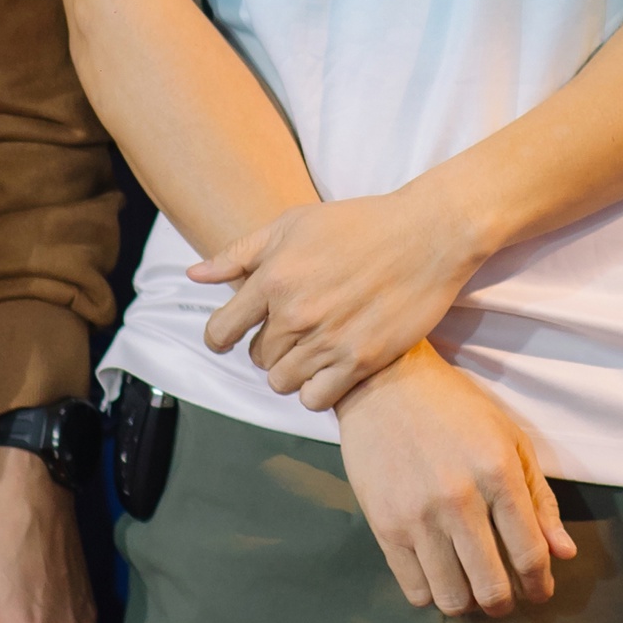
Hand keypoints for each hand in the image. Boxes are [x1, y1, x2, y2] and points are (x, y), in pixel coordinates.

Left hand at [190, 185, 482, 409]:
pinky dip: (317, 389)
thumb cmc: (358, 223)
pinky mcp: (361, 360)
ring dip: (292, 370)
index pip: (222, 331)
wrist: (427, 233)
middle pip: (257, 357)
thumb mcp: (293, 224)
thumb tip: (194, 275)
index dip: (222, 337)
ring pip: (282, 382)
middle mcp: (296, 312)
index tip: (234, 336)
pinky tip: (331, 366)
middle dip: (269, 346)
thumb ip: (240, 253)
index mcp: (274, 277)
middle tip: (295, 328)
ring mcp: (329, 339)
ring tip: (313, 348)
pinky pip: (316, 399)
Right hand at [335, 342, 575, 617]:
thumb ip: (539, 499)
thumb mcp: (510, 439)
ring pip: (452, 599)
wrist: (385, 382)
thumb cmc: (455, 408)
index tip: (539, 591)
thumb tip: (563, 554)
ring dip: (467, 602)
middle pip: (491, 588)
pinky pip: (415, 589)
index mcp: (498, 473)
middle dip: (504, 603)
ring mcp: (418, 516)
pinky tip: (437, 573)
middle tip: (503, 596)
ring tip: (469, 584)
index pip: (530, 554)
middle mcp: (460, 500)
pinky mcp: (384, 526)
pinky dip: (432, 593)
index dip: (539, 584)